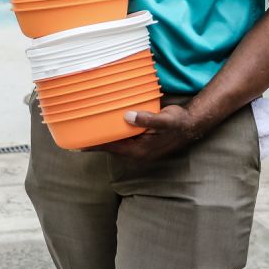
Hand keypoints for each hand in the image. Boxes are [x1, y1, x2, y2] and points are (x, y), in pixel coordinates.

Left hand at [82, 105, 201, 164]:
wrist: (191, 124)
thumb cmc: (178, 122)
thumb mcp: (164, 120)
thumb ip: (147, 119)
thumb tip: (128, 116)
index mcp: (140, 150)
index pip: (112, 148)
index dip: (95, 146)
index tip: (78, 144)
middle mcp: (137, 151)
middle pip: (111, 147)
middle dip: (96, 142)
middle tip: (77, 133)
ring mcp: (140, 146)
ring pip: (116, 142)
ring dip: (104, 137)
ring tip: (86, 129)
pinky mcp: (142, 140)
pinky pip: (123, 137)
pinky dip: (113, 132)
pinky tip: (106, 123)